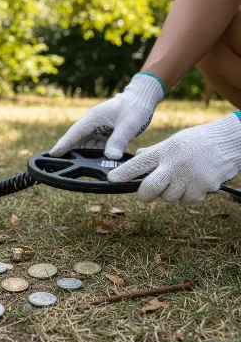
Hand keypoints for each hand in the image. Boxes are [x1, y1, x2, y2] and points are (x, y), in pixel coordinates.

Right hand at [50, 73, 164, 158]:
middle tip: (58, 166)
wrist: (142, 99)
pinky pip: (95, 147)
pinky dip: (93, 155)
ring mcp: (97, 129)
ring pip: (85, 145)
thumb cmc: (135, 107)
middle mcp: (92, 124)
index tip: (52, 154)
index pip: (75, 133)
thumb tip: (110, 157)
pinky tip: (93, 164)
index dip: (63, 144)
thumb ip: (118, 140)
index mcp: (93, 118)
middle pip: (76, 141)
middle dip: (68, 152)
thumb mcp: (129, 124)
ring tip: (74, 169)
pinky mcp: (104, 134)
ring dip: (82, 156)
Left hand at [108, 113, 240, 202]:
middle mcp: (174, 165)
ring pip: (169, 198)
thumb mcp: (174, 141)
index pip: (138, 164)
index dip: (123, 173)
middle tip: (146, 194)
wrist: (231, 141)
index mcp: (165, 151)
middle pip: (149, 190)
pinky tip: (197, 181)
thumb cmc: (198, 141)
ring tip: (184, 177)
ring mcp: (189, 178)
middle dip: (144, 195)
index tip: (112, 180)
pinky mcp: (202, 188)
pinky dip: (189, 194)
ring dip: (172, 193)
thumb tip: (136, 156)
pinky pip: (187, 200)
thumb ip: (154, 152)